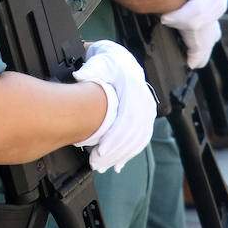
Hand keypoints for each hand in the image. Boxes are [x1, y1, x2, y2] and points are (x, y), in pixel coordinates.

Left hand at [72, 41, 155, 172]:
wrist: (122, 62)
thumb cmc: (108, 64)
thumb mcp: (98, 63)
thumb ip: (90, 70)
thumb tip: (80, 75)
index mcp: (133, 88)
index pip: (126, 118)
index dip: (114, 137)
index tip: (100, 150)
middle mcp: (144, 101)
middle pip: (132, 133)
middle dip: (114, 151)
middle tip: (96, 163)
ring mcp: (148, 110)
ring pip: (137, 139)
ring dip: (120, 156)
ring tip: (102, 166)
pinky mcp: (147, 118)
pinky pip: (140, 140)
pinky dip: (129, 154)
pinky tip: (117, 164)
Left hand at [163, 0, 227, 67]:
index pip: (198, 9)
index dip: (180, 17)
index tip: (164, 18)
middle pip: (200, 24)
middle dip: (182, 29)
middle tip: (164, 25)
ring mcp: (218, 8)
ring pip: (207, 33)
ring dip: (195, 46)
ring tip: (187, 61)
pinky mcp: (216, 15)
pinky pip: (211, 35)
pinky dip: (202, 47)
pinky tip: (194, 61)